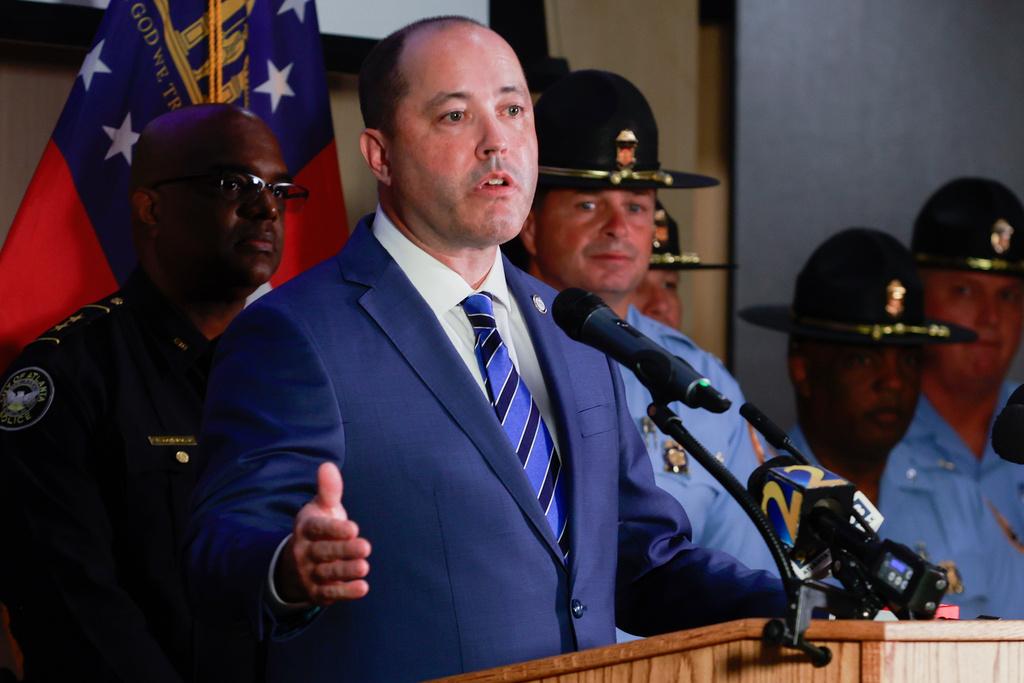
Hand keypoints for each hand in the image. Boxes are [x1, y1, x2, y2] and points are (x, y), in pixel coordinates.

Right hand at [275, 462, 370, 604]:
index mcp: (305, 529)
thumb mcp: (321, 509)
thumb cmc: (318, 530)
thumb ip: (328, 491)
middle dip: (344, 550)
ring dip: (346, 571)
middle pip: (324, 551)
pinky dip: (345, 592)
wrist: (296, 564)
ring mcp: (309, 573)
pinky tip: (363, 588)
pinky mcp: (317, 592)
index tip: (354, 527)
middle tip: (366, 547)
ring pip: (327, 573)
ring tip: (365, 567)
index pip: (318, 529)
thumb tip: (328, 465)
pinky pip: (330, 593)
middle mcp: (304, 552)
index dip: (334, 529)